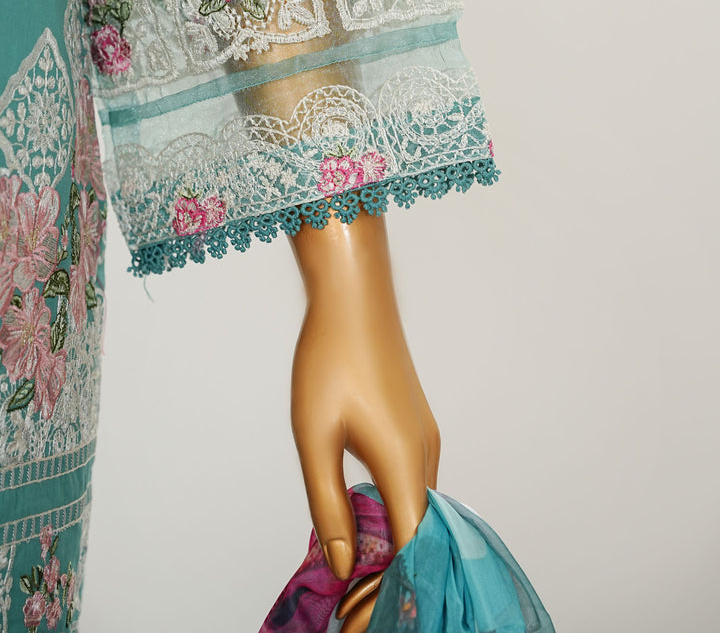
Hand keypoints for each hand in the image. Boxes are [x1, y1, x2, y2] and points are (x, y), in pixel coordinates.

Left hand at [290, 212, 439, 631]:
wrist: (355, 299)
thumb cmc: (330, 361)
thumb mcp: (315, 439)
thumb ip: (328, 507)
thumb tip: (344, 565)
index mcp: (405, 464)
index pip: (413, 550)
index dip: (392, 590)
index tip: (360, 616)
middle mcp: (426, 455)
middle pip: (421, 534)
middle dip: (393, 574)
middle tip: (353, 603)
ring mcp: (425, 438)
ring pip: (418, 509)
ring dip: (394, 543)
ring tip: (356, 573)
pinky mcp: (416, 426)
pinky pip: (414, 484)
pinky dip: (395, 513)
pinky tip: (365, 521)